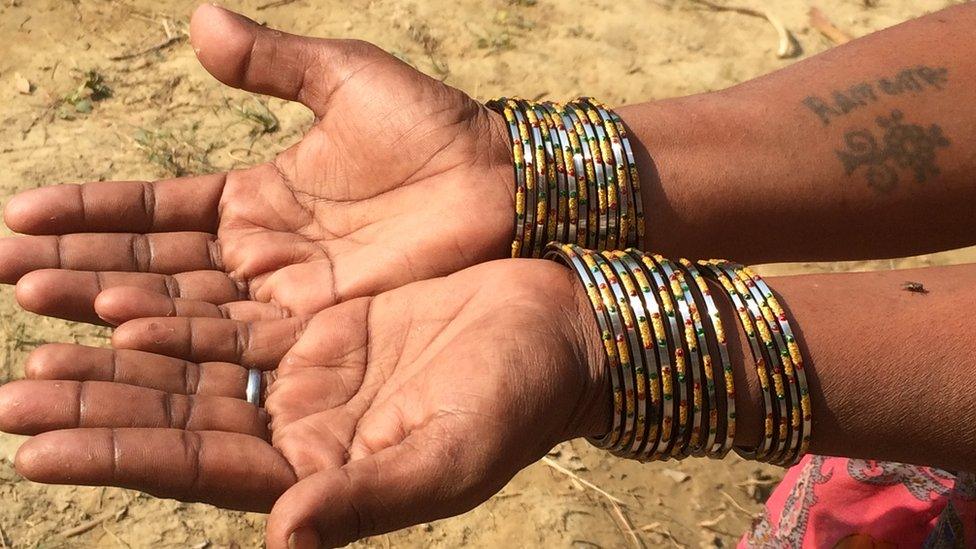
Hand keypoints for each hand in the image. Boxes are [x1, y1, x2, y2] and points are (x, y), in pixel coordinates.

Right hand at [0, 4, 513, 324]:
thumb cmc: (434, 128)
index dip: (91, 214)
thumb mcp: (346, 80)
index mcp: (255, 197)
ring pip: (186, 309)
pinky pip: (241, 336)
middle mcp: (260, 254)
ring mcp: (288, 296)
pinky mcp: (323, 328)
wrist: (506, 183)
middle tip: (6, 274)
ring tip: (38, 307)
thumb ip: (273, 61)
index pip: (155, 211)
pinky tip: (122, 333)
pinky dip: (184, 336)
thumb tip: (196, 19)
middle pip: (155, 267)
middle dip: (80, 271)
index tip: (18, 214)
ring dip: (114, 310)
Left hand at [0, 260, 607, 546]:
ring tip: (38, 344)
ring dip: (120, 360)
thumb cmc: (519, 401)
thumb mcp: (450, 458)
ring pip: (194, 370)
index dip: (120, 457)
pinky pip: (231, 322)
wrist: (557, 327)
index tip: (34, 447)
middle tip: (10, 396)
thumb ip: (365, 502)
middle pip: (180, 420)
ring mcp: (308, 378)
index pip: (202, 471)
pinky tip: (122, 301)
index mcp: (324, 476)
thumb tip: (282, 543)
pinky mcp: (322, 328)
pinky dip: (177, 313)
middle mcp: (303, 432)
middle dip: (97, 408)